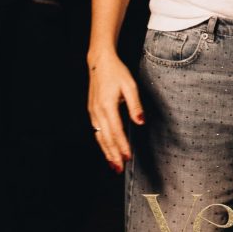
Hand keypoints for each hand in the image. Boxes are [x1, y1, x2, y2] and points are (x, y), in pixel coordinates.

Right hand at [87, 51, 144, 172]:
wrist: (99, 62)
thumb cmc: (116, 73)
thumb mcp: (130, 86)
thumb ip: (135, 105)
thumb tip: (140, 123)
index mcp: (107, 105)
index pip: (116, 130)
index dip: (122, 145)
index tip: (128, 157)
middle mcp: (98, 111)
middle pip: (106, 138)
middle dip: (113, 155)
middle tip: (120, 169)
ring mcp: (93, 112)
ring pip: (99, 137)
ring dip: (106, 152)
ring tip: (113, 165)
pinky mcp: (92, 112)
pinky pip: (96, 131)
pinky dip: (102, 143)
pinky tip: (106, 150)